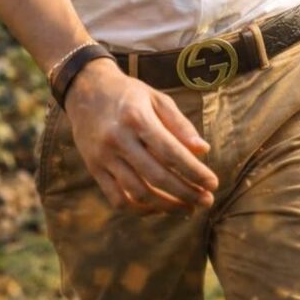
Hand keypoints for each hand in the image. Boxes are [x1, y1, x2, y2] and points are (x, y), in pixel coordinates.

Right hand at [63, 58, 218, 216]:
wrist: (86, 90)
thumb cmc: (129, 94)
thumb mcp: (156, 98)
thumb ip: (180, 124)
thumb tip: (204, 150)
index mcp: (137, 117)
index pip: (171, 152)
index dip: (194, 171)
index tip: (213, 183)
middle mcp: (118, 139)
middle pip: (156, 176)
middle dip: (185, 193)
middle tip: (206, 201)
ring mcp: (104, 157)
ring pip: (138, 192)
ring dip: (167, 206)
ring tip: (188, 207)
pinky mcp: (94, 169)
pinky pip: (118, 199)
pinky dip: (140, 209)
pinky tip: (159, 207)